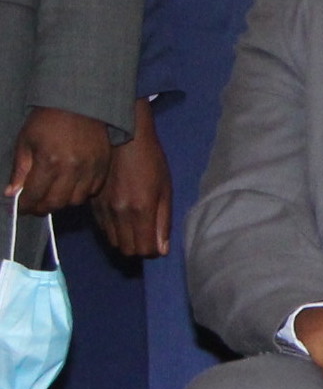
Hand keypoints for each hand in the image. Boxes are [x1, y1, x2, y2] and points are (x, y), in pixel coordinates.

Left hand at [9, 106, 115, 213]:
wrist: (79, 104)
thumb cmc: (47, 121)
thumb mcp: (26, 141)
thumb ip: (19, 170)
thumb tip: (12, 193)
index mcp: (49, 161)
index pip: (35, 195)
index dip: (25, 206)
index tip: (21, 208)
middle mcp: (72, 168)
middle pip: (56, 202)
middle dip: (42, 208)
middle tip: (35, 206)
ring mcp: (90, 168)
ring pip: (75, 200)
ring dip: (62, 202)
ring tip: (53, 195)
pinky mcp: (103, 166)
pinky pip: (92, 191)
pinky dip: (80, 193)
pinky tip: (71, 186)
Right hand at [91, 99, 170, 257]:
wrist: (121, 138)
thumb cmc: (151, 161)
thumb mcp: (164, 189)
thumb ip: (163, 221)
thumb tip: (161, 250)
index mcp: (141, 210)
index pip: (144, 249)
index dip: (153, 250)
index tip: (158, 243)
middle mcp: (119, 213)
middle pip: (127, 249)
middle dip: (139, 247)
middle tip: (148, 235)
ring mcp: (102, 209)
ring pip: (113, 241)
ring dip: (125, 240)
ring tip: (136, 227)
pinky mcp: (91, 204)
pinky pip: (102, 228)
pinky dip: (113, 230)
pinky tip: (122, 218)